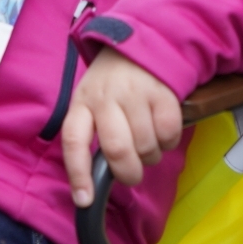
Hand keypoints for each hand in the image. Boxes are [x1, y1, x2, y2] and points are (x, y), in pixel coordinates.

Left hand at [61, 49, 182, 206]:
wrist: (139, 44)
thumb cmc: (111, 84)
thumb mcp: (91, 100)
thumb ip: (93, 132)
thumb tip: (98, 178)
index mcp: (82, 102)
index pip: (73, 140)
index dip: (78, 174)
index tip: (84, 200)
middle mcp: (106, 97)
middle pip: (116, 149)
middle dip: (128, 173)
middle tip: (132, 174)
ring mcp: (135, 93)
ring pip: (145, 146)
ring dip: (150, 157)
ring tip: (147, 145)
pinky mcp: (163, 92)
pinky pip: (169, 133)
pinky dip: (168, 143)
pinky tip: (162, 131)